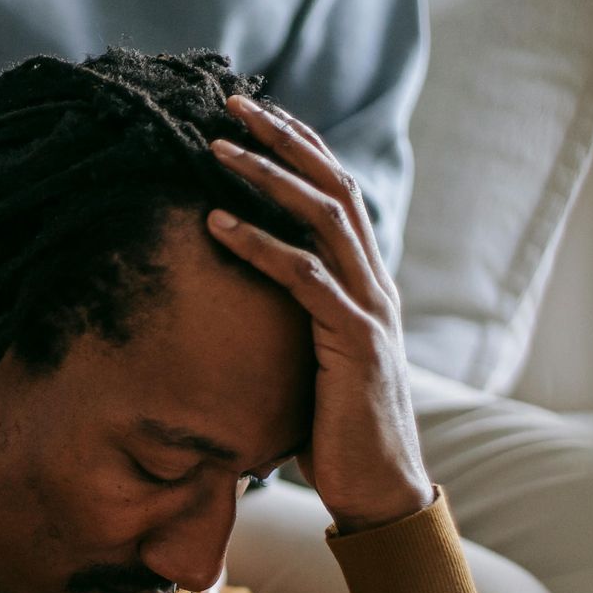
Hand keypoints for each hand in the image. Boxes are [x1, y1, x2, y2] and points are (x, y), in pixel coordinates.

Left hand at [205, 93, 433, 533]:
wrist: (379, 490)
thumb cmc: (335, 431)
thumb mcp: (311, 361)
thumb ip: (293, 321)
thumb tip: (242, 302)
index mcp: (366, 280)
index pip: (336, 192)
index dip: (298, 146)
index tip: (253, 113)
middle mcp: (374, 281)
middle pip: (332, 185)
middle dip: (282, 138)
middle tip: (231, 103)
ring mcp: (370, 307)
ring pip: (321, 218)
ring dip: (264, 178)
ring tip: (214, 151)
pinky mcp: (354, 340)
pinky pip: (304, 278)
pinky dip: (259, 246)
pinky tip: (216, 226)